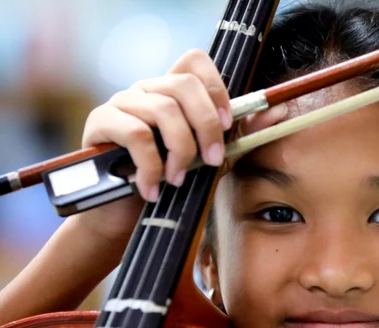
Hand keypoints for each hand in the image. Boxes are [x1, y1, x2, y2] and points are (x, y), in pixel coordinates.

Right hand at [75, 49, 286, 242]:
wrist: (125, 215)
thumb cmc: (170, 181)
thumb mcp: (210, 158)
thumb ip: (240, 134)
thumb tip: (278, 111)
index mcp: (173, 92)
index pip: (195, 61)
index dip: (216, 88)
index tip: (228, 124)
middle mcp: (147, 90)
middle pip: (184, 84)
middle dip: (206, 126)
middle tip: (211, 160)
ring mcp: (121, 103)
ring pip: (163, 110)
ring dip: (180, 151)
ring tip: (179, 179)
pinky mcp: (100, 123)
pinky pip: (135, 133)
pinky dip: (151, 166)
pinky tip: (153, 188)